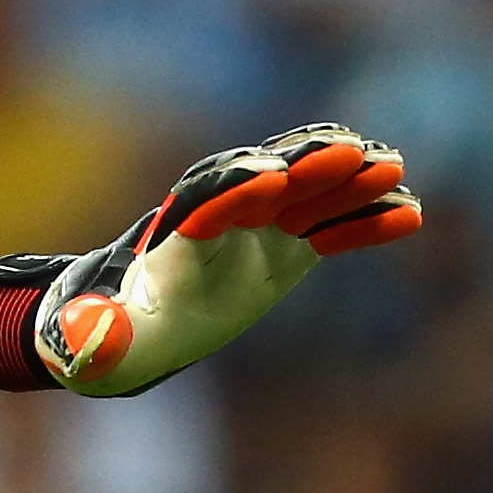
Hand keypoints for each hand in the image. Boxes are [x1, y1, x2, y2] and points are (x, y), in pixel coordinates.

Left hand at [0, 123, 421, 396]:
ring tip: (393, 166)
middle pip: (262, 183)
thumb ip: (93, 337)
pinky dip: (363, 221)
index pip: (201, 205)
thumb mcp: (95, 342)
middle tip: (350, 150)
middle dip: (301, 166)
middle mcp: (215, 224)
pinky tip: (409, 212)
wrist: (133, 325)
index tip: (271, 180)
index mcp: (169, 242)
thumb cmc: (110, 335)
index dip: (233, 190)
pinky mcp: (285, 247)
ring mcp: (255, 231)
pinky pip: (329, 229)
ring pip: (304, 196)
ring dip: (345, 181)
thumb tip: (84, 338)